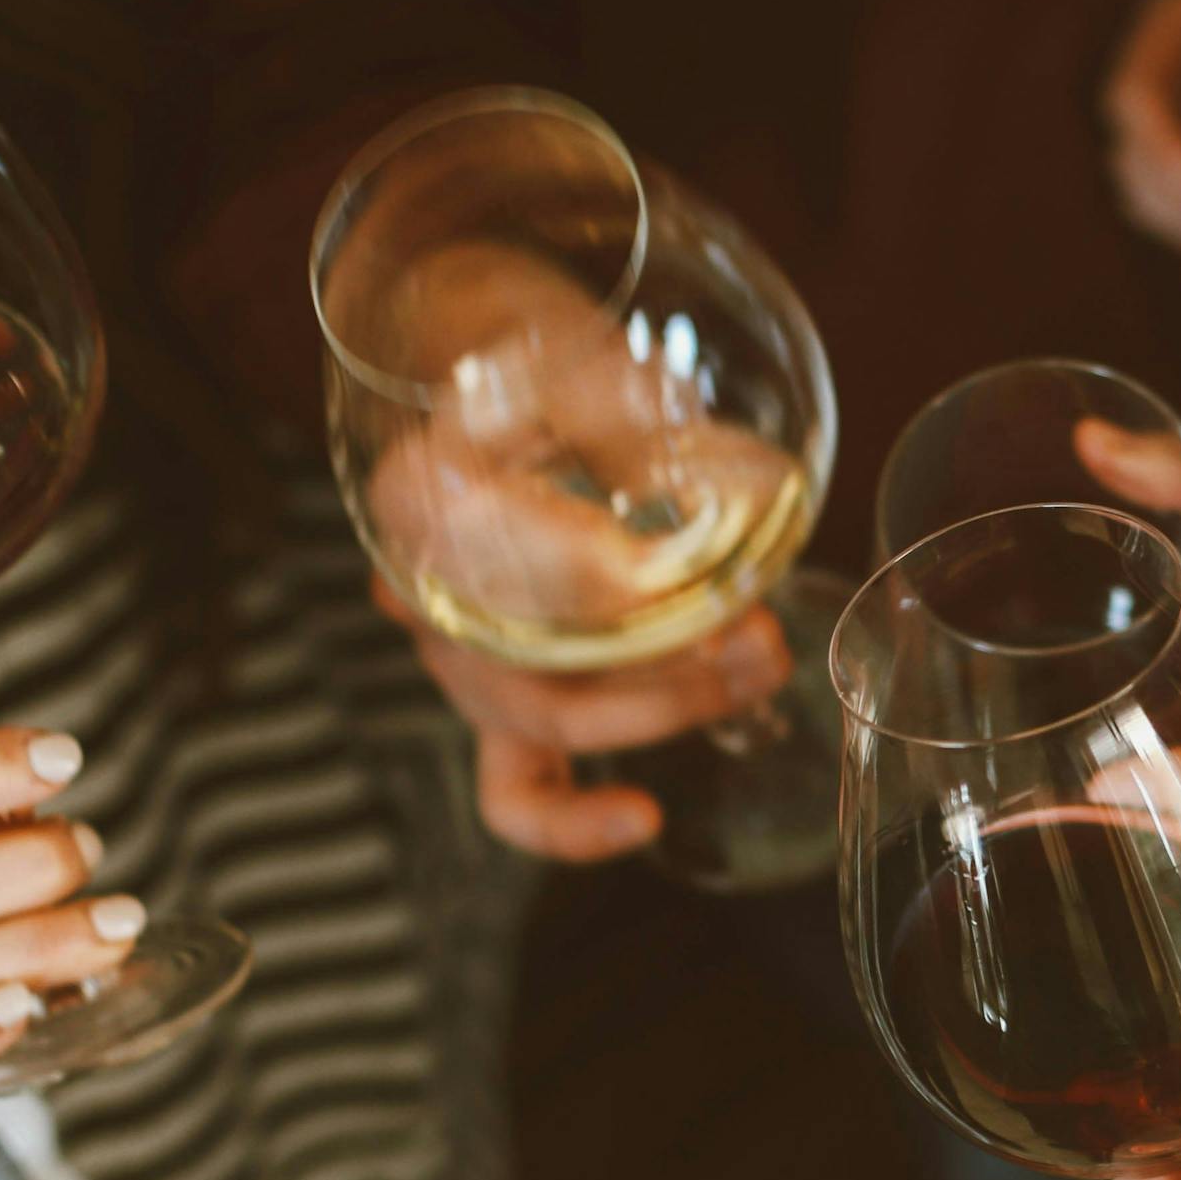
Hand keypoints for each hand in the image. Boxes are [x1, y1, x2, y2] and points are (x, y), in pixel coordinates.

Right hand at [350, 244, 802, 860]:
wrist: (487, 370)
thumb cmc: (533, 361)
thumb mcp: (575, 357)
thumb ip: (631, 415)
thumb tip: (741, 490)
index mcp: (420, 496)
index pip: (510, 561)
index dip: (601, 582)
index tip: (686, 579)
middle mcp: (424, 592)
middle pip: (536, 671)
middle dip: (665, 673)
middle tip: (760, 638)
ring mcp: (462, 656)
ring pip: (544, 727)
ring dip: (662, 713)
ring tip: (756, 671)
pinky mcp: (502, 699)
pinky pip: (516, 792)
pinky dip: (571, 822)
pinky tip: (643, 818)